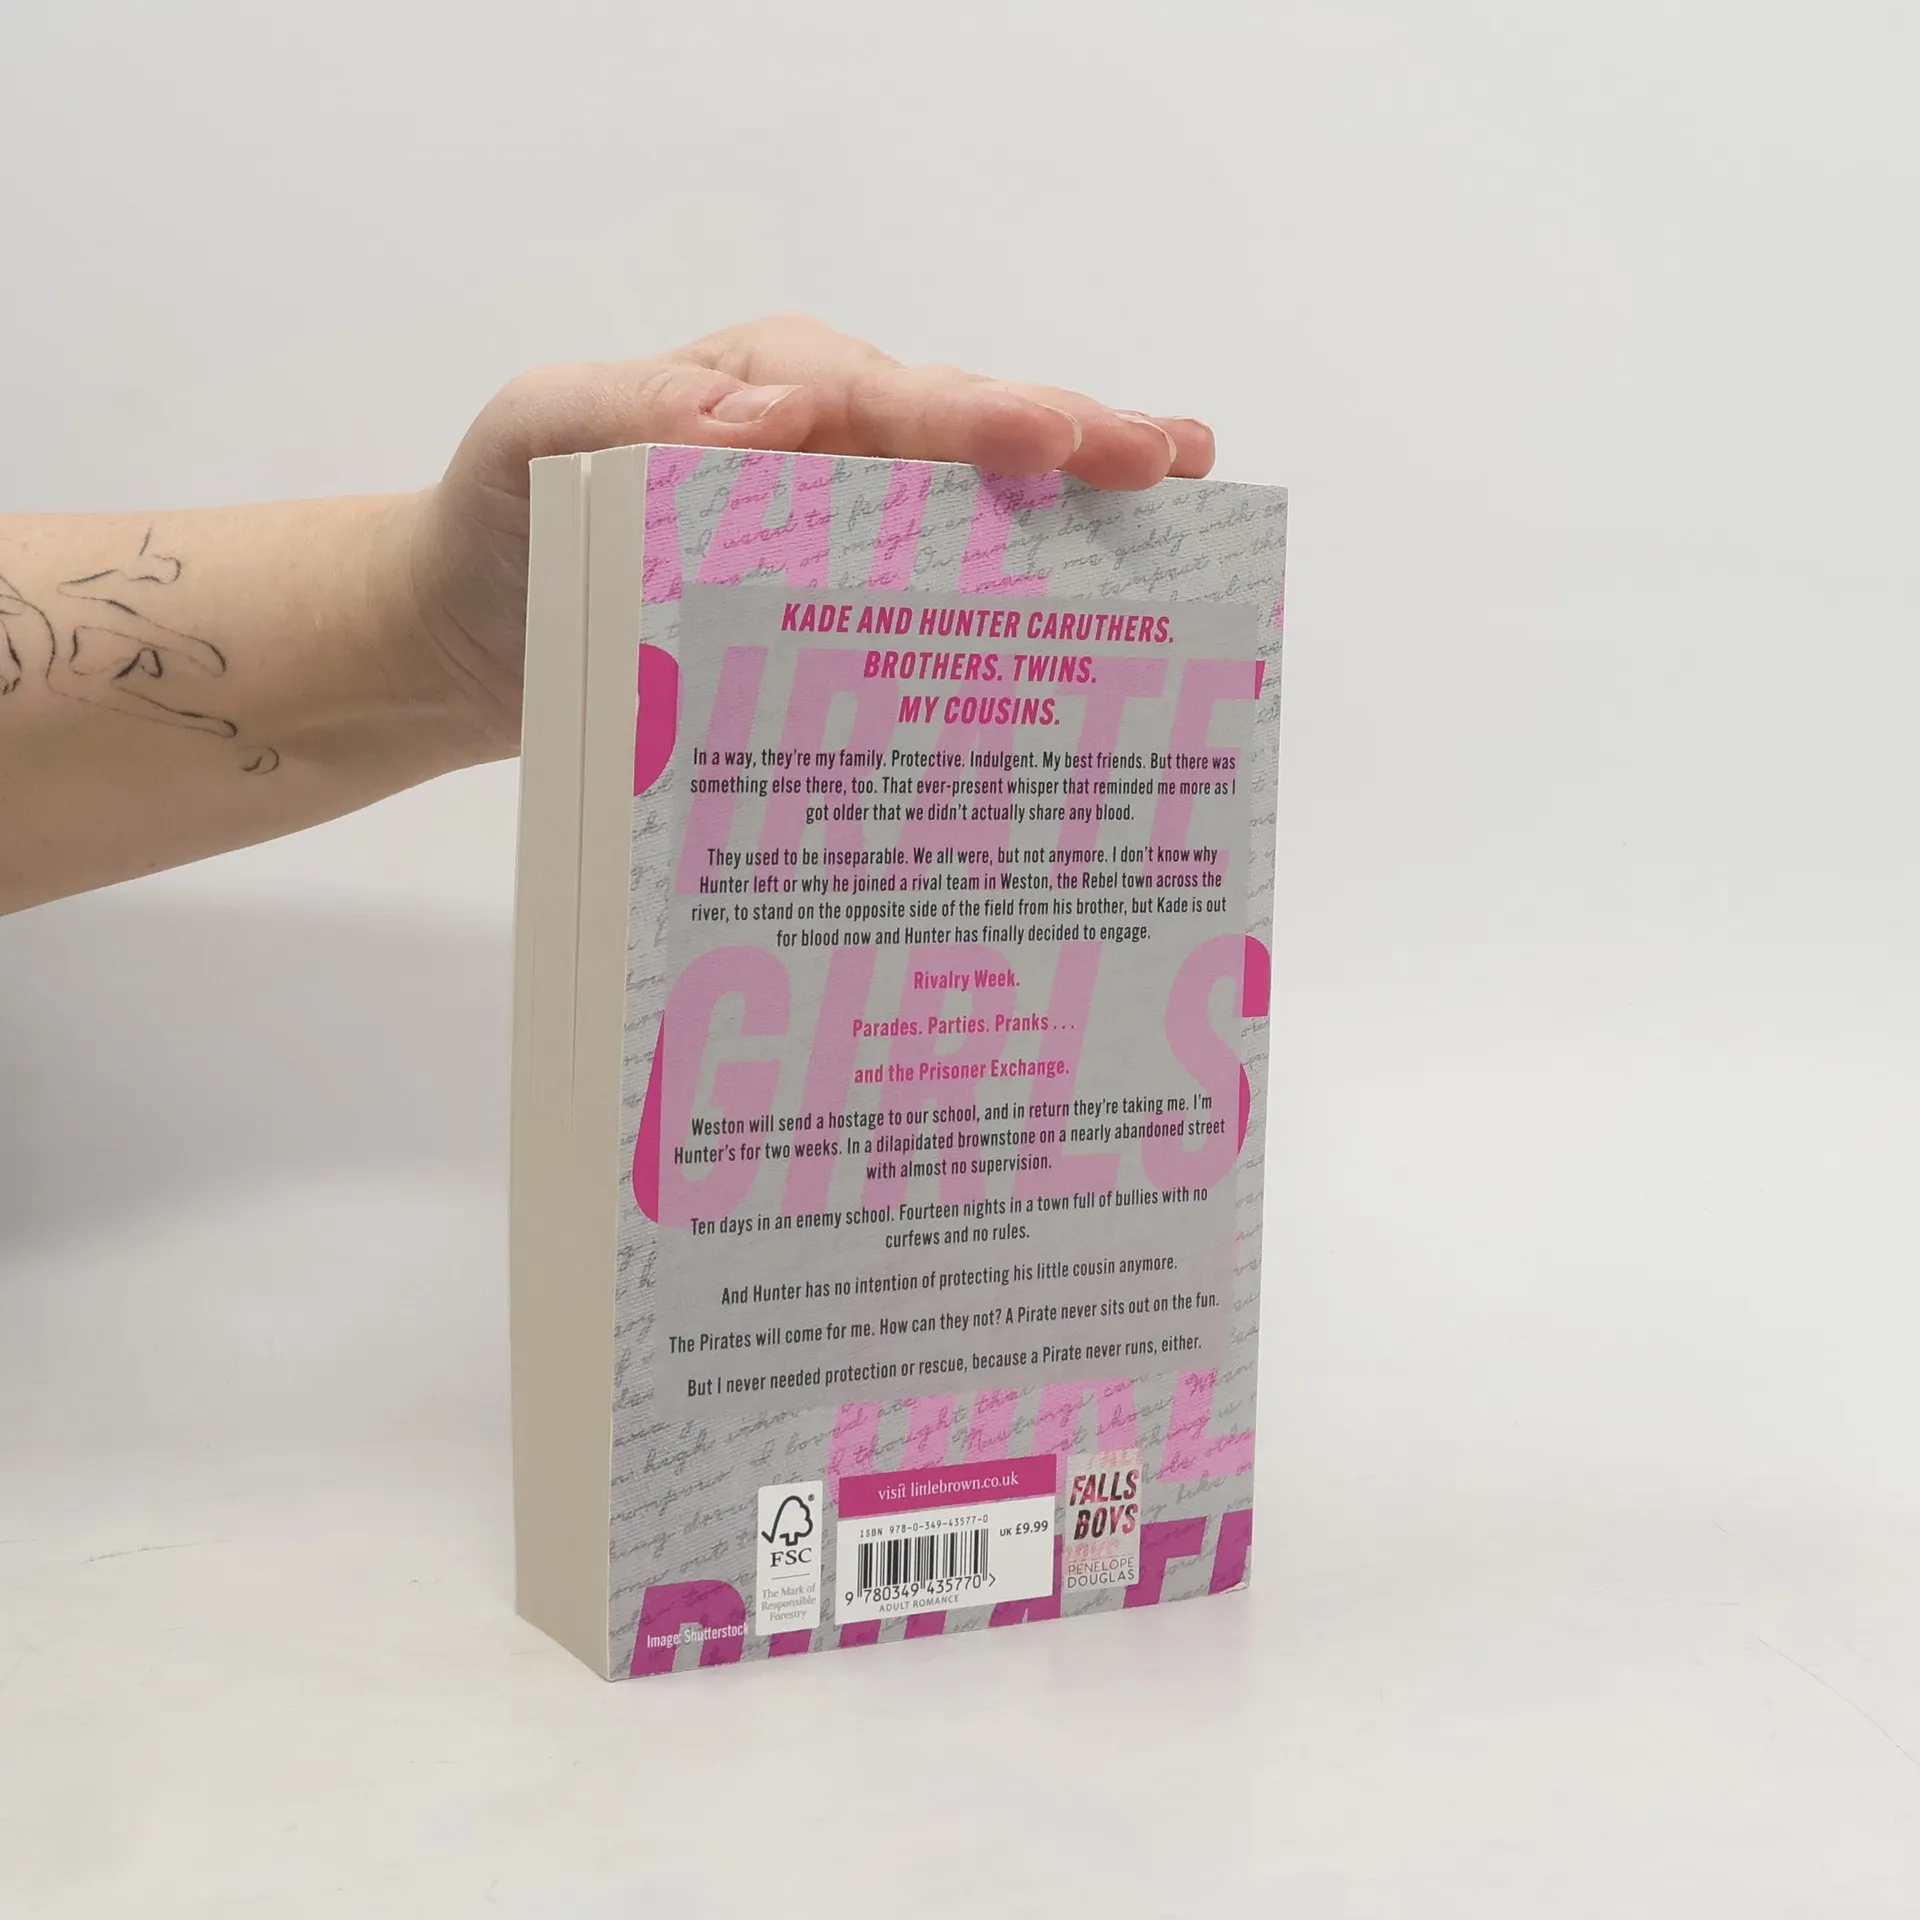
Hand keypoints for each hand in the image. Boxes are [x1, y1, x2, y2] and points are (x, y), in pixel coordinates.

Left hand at [403, 315, 1216, 756]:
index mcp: (764, 392)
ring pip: (973, 502)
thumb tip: (785, 415)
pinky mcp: (840, 599)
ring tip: (1177, 494)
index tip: (1058, 441)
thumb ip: (635, 416)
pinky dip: (1020, 584)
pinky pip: (938, 583)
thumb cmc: (503, 520)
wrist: (475, 633)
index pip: (886, 399)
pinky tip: (1091, 604)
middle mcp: (822, 446)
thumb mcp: (542, 444)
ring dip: (1074, 504)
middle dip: (1071, 438)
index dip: (978, 419)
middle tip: (1170, 459)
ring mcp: (840, 524)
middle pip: (961, 435)